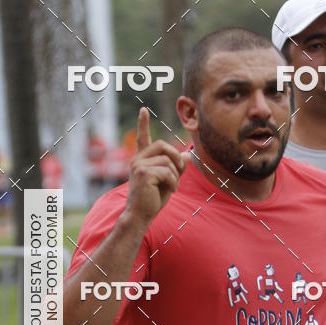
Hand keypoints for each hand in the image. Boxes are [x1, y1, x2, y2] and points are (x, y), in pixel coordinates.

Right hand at [125, 108, 190, 225]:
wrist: (140, 215)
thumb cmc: (153, 200)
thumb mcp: (169, 180)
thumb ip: (176, 167)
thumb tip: (188, 155)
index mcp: (141, 160)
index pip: (142, 138)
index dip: (143, 124)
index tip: (143, 110)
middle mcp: (137, 160)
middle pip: (163, 146)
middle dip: (176, 158)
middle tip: (179, 172)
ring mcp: (139, 165)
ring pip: (168, 160)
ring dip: (176, 175)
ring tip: (171, 186)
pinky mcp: (143, 173)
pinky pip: (168, 171)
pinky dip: (174, 182)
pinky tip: (170, 190)